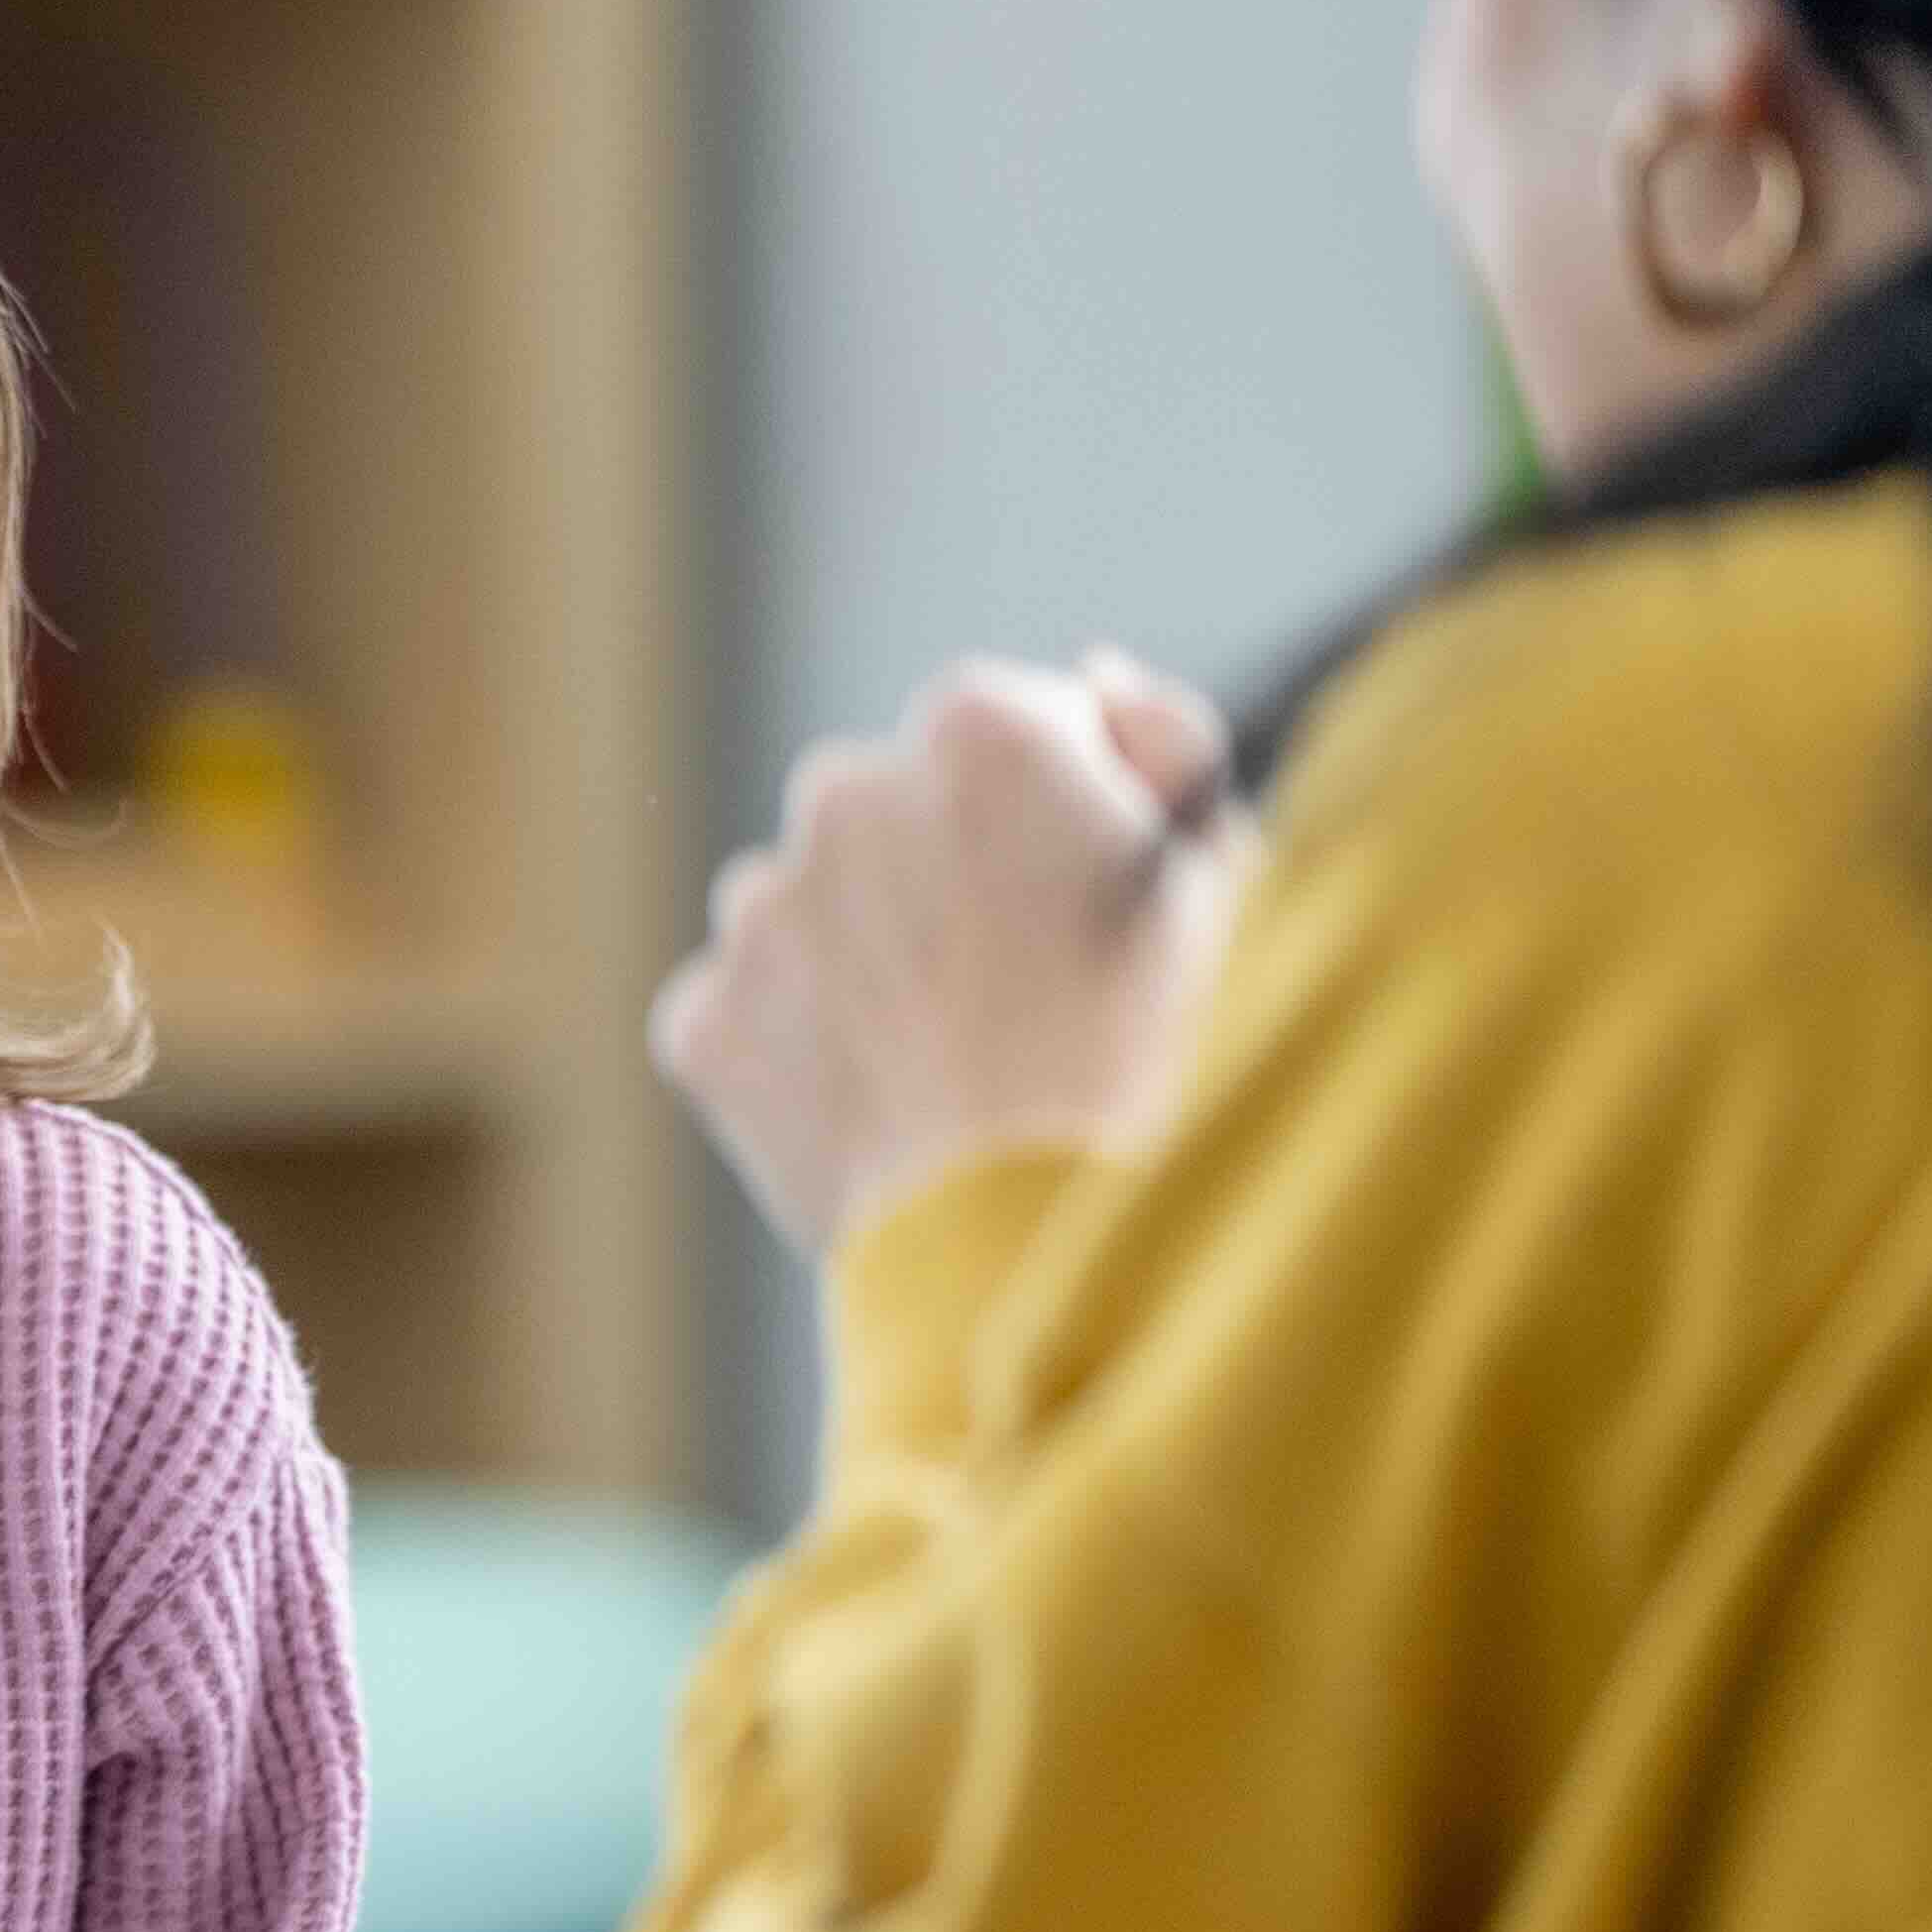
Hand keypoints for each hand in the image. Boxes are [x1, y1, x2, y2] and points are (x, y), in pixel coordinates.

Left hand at [651, 652, 1244, 1253]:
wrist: (1051, 1253)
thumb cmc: (1177, 1064)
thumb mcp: (1230, 880)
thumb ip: (1164, 746)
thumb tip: (1092, 678)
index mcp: (983, 726)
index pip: (1011, 732)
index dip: (1062, 820)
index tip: (1096, 903)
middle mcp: (843, 790)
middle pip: (896, 814)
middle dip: (947, 879)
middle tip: (1031, 999)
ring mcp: (760, 910)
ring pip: (816, 911)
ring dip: (869, 962)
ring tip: (963, 1066)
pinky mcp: (700, 1020)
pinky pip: (754, 1015)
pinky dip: (802, 1053)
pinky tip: (889, 1113)